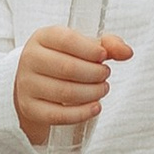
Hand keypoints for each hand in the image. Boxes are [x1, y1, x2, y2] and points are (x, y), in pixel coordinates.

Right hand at [12, 24, 132, 143]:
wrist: (35, 83)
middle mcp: (30, 59)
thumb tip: (126, 52)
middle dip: (95, 73)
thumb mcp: (81, 46)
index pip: (67, 40)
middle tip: (105, 75)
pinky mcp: (30, 108)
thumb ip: (107, 45)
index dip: (91, 50)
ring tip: (102, 89)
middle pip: (68, 68)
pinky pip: (59, 115)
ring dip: (93, 92)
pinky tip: (95, 107)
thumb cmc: (62, 60)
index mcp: (42, 37)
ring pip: (65, 93)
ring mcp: (27, 85)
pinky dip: (82, 113)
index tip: (103, 56)